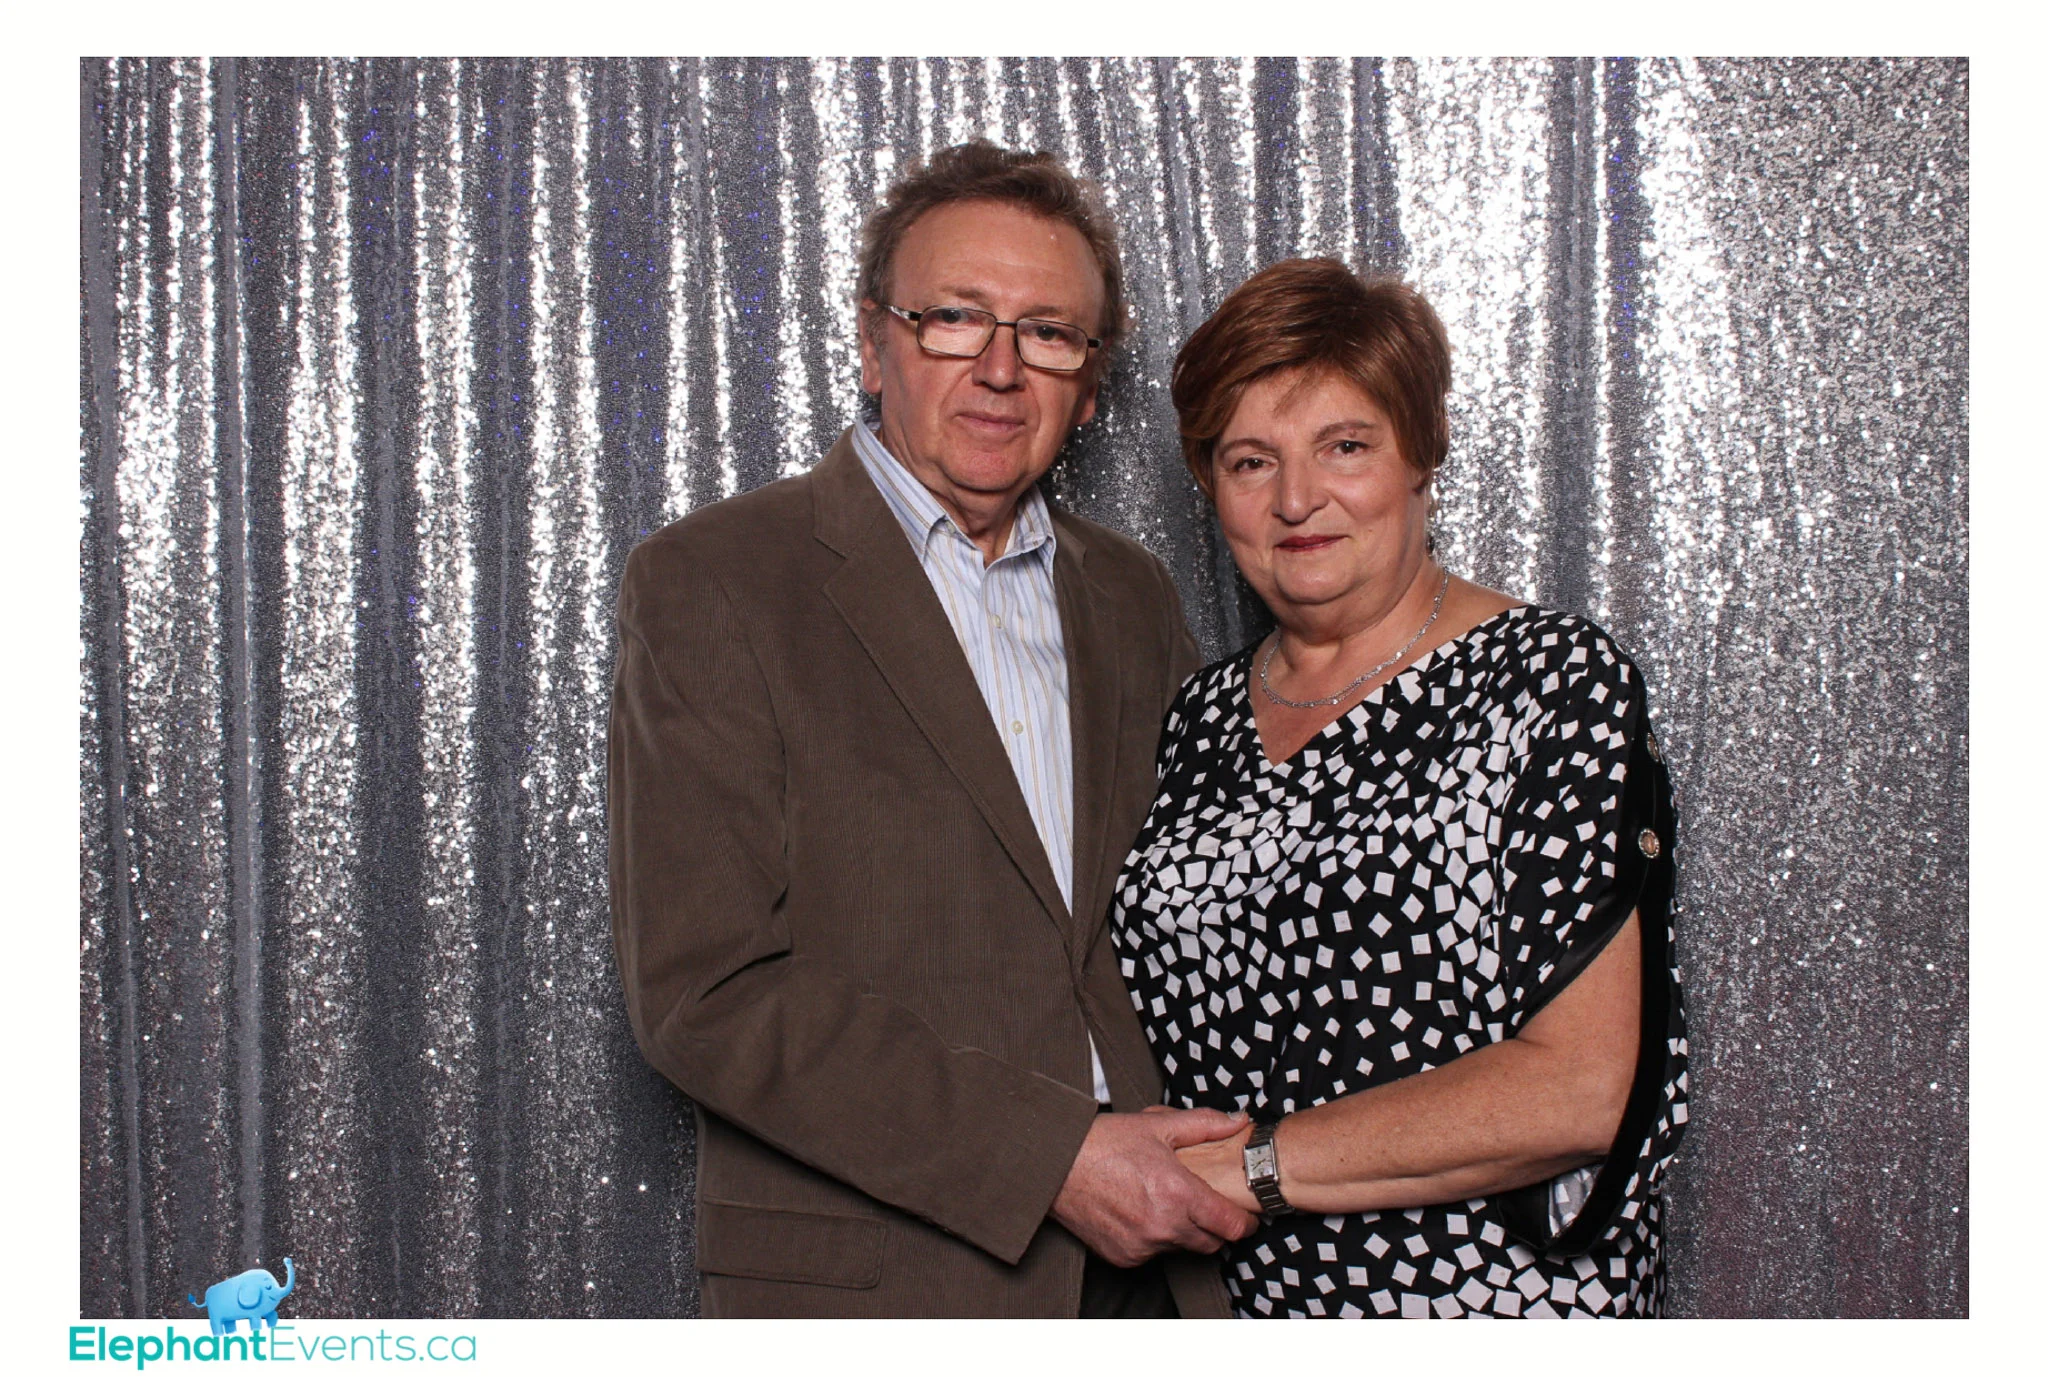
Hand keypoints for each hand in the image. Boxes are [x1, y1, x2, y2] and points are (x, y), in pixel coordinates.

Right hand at [1050, 1109, 1258, 1266]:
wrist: (1055, 1166)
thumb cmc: (1103, 1143)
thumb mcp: (1157, 1125)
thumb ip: (1205, 1124)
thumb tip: (1239, 1120)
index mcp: (1178, 1193)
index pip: (1231, 1226)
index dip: (1245, 1222)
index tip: (1245, 1216)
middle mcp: (1163, 1225)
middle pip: (1212, 1243)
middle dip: (1215, 1227)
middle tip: (1205, 1205)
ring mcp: (1142, 1245)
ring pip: (1182, 1248)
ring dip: (1184, 1232)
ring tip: (1166, 1202)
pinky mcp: (1124, 1256)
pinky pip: (1153, 1253)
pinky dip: (1155, 1238)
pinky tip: (1141, 1212)